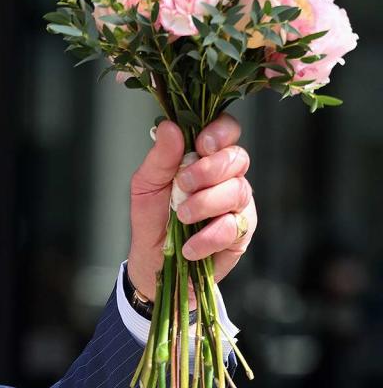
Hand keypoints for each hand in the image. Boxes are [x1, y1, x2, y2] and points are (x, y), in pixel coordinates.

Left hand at [127, 114, 256, 300]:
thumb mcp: (146, 185)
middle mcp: (226, 176)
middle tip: (182, 185)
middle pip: (237, 157)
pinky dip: (208, 237)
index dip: (220, 132)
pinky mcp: (241, 232)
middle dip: (209, 170)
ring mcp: (237, 203)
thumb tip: (169, 126)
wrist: (152, 261)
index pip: (226, 130)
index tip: (201, 144)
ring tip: (183, 217)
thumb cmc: (152, 218)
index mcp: (203, 157)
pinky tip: (190, 246)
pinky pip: (234, 226)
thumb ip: (160, 157)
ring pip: (238, 190)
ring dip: (206, 203)